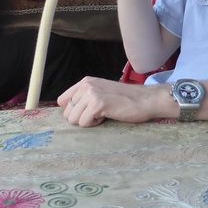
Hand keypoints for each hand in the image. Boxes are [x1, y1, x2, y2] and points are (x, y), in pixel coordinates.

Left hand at [57, 76, 172, 126]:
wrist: (146, 100)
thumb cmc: (126, 100)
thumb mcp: (102, 92)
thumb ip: (85, 98)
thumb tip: (68, 112)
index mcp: (85, 82)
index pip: (62, 101)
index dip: (73, 111)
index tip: (88, 112)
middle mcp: (86, 85)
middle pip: (67, 113)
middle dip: (81, 118)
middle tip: (98, 114)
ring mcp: (91, 93)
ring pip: (73, 119)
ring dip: (87, 122)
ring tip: (103, 115)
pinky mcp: (98, 103)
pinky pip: (84, 123)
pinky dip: (94, 124)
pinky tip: (106, 117)